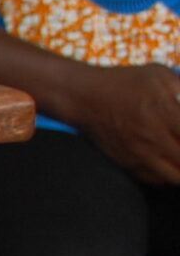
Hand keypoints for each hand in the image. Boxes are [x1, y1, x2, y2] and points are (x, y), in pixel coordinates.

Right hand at [57, 62, 179, 183]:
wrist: (84, 97)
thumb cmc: (125, 82)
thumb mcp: (160, 75)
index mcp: (165, 113)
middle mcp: (153, 138)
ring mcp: (139, 154)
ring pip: (174, 176)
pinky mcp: (127, 162)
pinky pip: (155, 179)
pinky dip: (169, 177)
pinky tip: (174, 167)